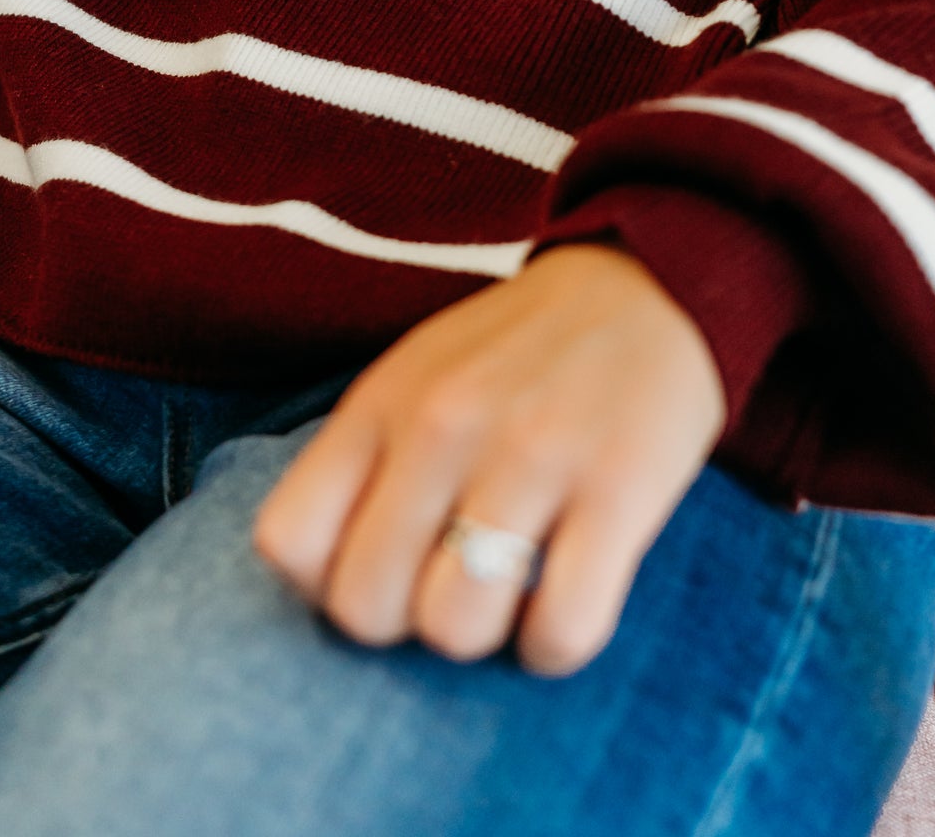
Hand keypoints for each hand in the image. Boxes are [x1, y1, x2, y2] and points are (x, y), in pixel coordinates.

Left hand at [252, 243, 725, 674]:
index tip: (379, 569)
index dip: (324, 584)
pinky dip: (556, 646)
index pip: (287, 541)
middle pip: (365, 606)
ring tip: (510, 594)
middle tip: (450, 586)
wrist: (647, 287)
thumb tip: (326, 585)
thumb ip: (364, 464)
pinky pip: (562, 628)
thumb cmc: (515, 356)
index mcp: (382, 402)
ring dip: (484, 636)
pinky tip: (563, 607)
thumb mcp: (415, 378)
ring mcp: (530, 457)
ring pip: (455, 627)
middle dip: (404, 623)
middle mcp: (443, 426)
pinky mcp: (618, 489)